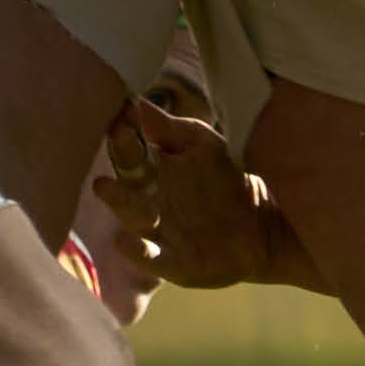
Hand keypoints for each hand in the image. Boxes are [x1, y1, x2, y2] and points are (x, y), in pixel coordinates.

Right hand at [96, 85, 273, 290]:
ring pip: (132, 218)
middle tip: (112, 143)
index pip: (128, 152)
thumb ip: (171, 128)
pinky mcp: (172, 263)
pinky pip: (150, 258)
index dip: (123, 135)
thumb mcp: (203, 145)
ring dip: (118, 203)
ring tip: (103, 186)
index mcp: (150, 172)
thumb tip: (137, 102)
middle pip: (125, 184)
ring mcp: (157, 234)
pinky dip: (136, 251)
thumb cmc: (225, 179)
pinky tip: (123, 241)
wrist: (261, 226)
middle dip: (116, 164)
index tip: (118, 115)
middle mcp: (145, 203)